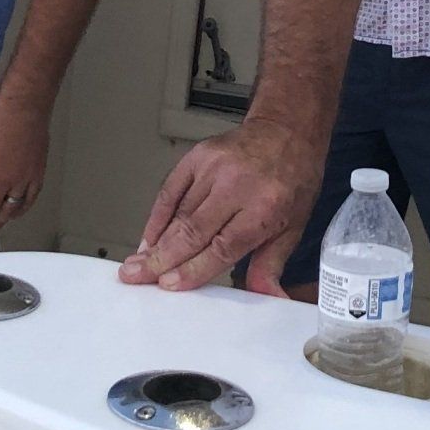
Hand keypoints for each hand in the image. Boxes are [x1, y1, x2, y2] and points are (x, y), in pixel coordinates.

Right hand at [120, 119, 322, 294]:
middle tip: (137, 277)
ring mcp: (215, 167)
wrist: (287, 132)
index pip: (222, 246)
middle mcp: (236, 185)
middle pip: (192, 230)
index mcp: (264, 207)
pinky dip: (157, 215)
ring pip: (178, 212)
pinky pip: (171, 190)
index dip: (193, 268)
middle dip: (161, 259)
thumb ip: (270, 264)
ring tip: (137, 263)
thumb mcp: (293, 226)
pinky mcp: (199, 156)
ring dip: (156, 241)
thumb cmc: (292, 179)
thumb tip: (267, 297)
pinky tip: (148, 236)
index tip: (170, 284)